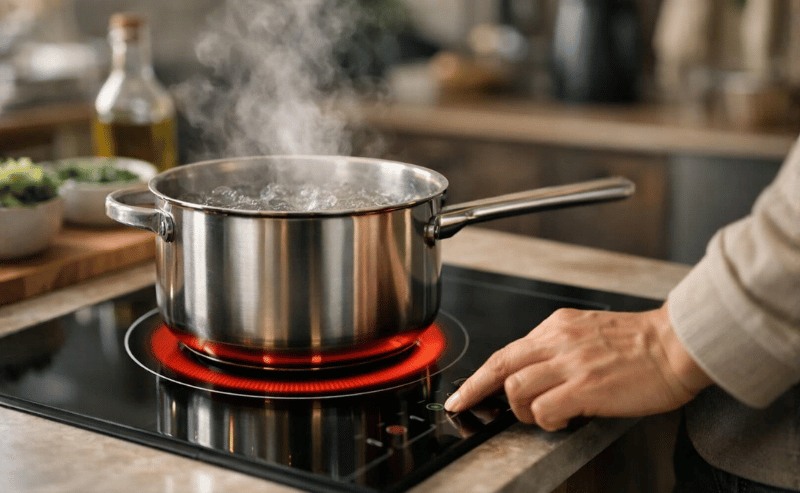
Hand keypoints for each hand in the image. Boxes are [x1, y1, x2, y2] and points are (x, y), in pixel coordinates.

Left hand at [443, 304, 711, 430]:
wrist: (678, 343)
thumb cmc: (642, 343)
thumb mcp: (589, 331)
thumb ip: (559, 346)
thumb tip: (536, 371)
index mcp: (557, 326)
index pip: (506, 352)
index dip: (480, 376)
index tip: (464, 392)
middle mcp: (558, 340)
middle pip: (499, 367)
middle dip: (476, 391)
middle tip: (466, 406)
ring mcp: (570, 364)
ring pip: (515, 389)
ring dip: (521, 410)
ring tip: (541, 415)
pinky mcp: (585, 387)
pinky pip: (543, 410)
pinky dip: (545, 421)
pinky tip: (562, 420)